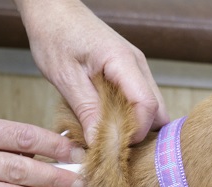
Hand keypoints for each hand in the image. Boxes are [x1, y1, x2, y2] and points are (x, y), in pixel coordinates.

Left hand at [15, 0, 169, 144]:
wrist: (53, 10)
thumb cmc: (55, 34)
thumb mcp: (64, 76)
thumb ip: (86, 109)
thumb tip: (98, 142)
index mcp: (123, 62)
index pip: (146, 105)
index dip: (136, 132)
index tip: (115, 147)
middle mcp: (138, 65)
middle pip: (157, 110)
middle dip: (142, 133)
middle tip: (116, 148)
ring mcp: (137, 68)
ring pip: (152, 107)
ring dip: (136, 125)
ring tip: (112, 137)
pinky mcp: (130, 72)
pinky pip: (140, 100)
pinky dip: (130, 115)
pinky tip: (111, 123)